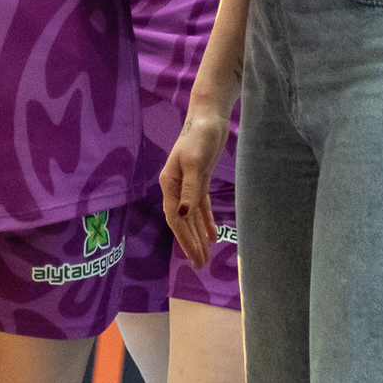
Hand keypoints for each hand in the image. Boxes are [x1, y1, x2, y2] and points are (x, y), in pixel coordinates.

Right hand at [161, 105, 227, 267]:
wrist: (208, 118)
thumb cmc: (199, 137)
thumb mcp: (195, 162)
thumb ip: (191, 189)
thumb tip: (184, 214)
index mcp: (169, 184)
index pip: (176, 217)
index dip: (184, 238)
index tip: (193, 256)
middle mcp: (176, 187)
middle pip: (183, 221)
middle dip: (191, 243)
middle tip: (200, 265)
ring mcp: (188, 184)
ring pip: (192, 217)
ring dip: (198, 236)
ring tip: (204, 257)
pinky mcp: (200, 180)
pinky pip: (202, 207)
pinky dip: (206, 221)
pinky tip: (212, 236)